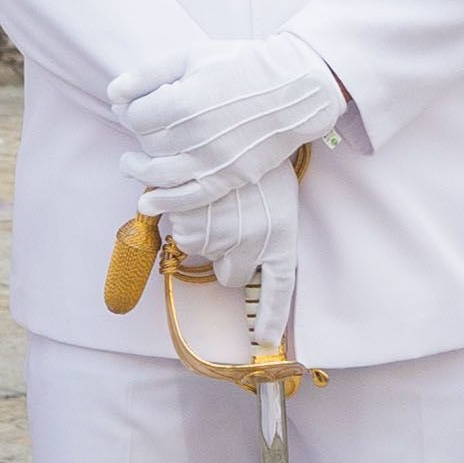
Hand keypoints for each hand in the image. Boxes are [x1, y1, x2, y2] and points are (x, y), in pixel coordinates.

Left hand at [110, 33, 345, 215]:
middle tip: (138, 130)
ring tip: (129, 165)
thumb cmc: (241, 65)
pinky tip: (148, 203)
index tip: (132, 106)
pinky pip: (190, 198)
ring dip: (139, 172)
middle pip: (147, 143)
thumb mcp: (192, 55)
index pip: (137, 116)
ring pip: (160, 174)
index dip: (129, 111)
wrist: (294, 89)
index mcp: (183, 101)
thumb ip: (148, 73)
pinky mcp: (230, 176)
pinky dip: (165, 203)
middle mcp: (195, 135)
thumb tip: (113, 93)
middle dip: (137, 136)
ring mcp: (213, 159)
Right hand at [161, 168, 300, 353]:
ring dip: (201, 230)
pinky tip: (193, 193)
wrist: (237, 122)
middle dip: (224, 257)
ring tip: (211, 198)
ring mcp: (224, 239)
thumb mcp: (275, 191)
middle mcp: (256, 245)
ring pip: (201, 252)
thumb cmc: (258, 156)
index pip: (278, 290)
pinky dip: (181, 216)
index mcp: (281, 236)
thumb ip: (264, 226)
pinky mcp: (195, 228)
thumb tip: (244, 259)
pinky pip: (181, 234)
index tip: (262, 340)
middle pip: (230, 276)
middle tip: (226, 223)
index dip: (269, 318)